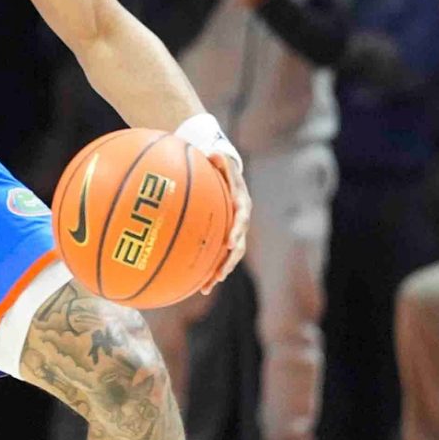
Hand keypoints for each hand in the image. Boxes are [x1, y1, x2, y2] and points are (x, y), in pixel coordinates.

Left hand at [200, 146, 250, 293]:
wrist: (225, 172)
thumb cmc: (219, 165)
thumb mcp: (219, 159)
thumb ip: (217, 159)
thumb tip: (212, 153)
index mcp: (240, 202)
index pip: (241, 217)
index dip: (237, 230)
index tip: (230, 242)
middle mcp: (240, 220)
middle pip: (238, 244)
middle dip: (229, 261)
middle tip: (220, 274)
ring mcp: (233, 230)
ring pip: (230, 255)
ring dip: (219, 271)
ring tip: (207, 286)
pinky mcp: (223, 236)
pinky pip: (218, 255)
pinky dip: (209, 269)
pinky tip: (197, 285)